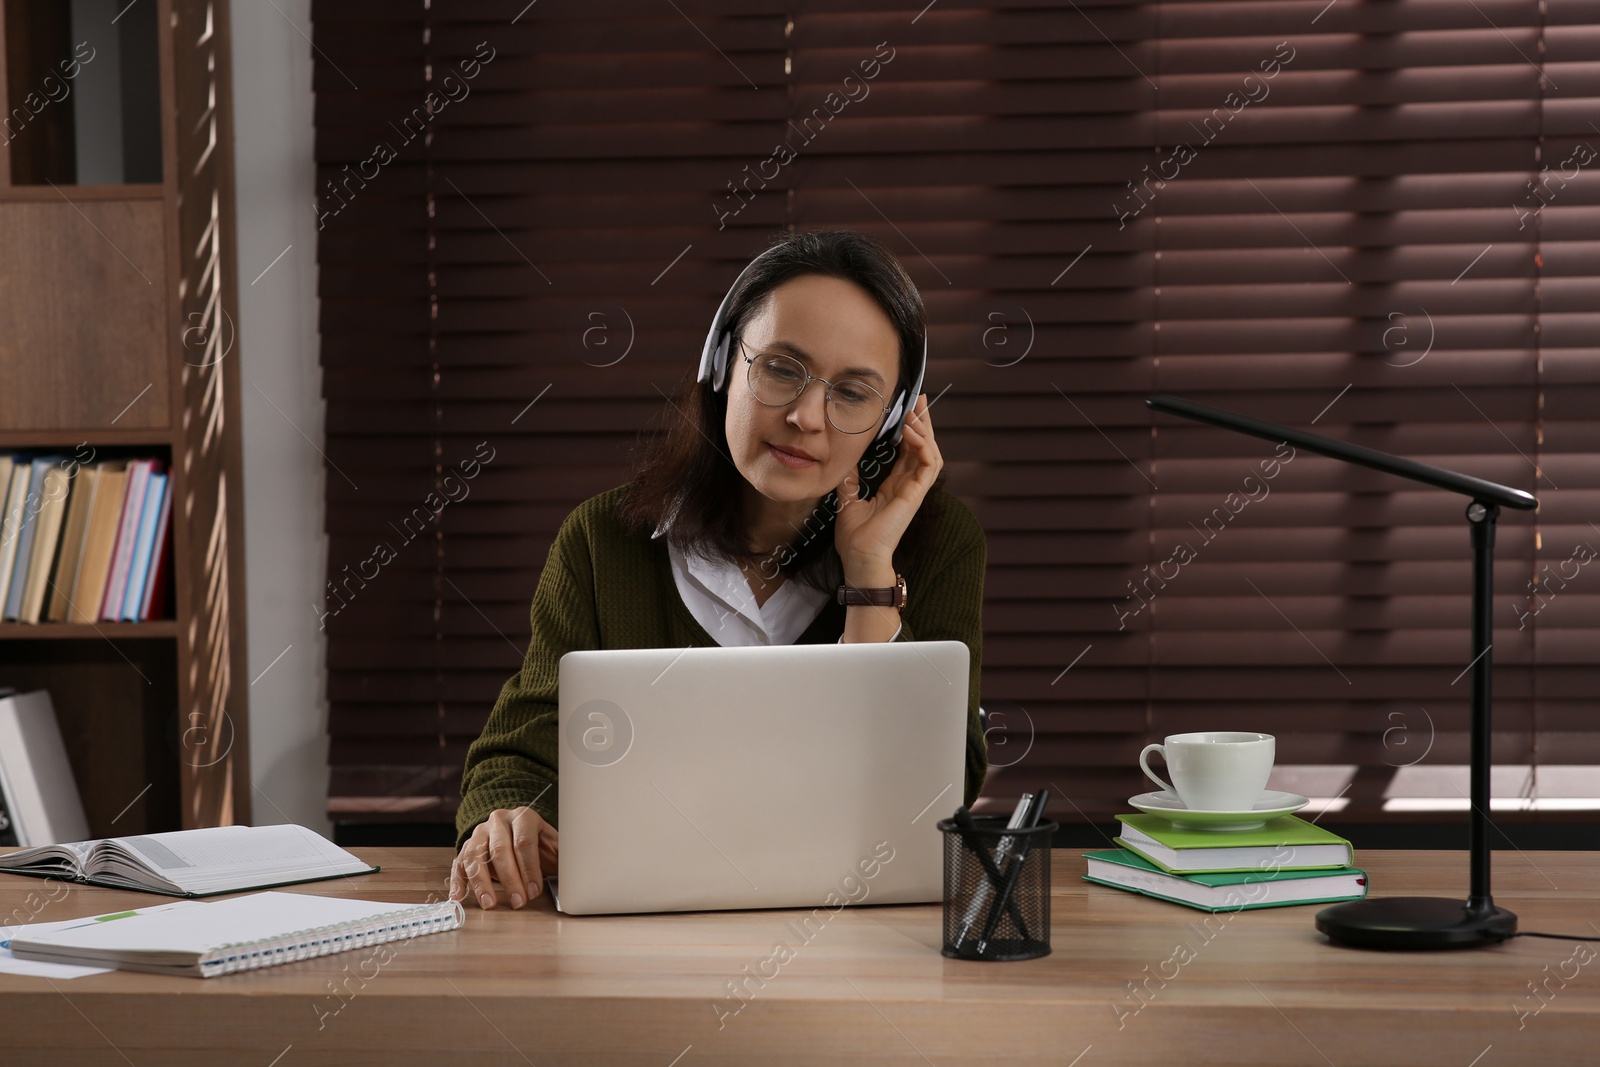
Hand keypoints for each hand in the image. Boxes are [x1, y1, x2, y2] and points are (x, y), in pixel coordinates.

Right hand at [449, 806, 558, 909]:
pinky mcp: (466, 846)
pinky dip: (458, 881)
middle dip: (510, 879)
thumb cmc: (539, 844)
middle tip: (518, 902)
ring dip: (481, 883)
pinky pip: (459, 864)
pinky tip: (458, 897)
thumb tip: (577, 875)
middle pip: (500, 849)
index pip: (524, 842)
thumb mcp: (554, 846)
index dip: (529, 869)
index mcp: (524, 817)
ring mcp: (480, 833)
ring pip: (475, 855)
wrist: (518, 830)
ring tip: (489, 904)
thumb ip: (562, 856)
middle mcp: (499, 820)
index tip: (535, 892)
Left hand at [834, 393, 941, 569]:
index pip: (907, 451)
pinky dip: (923, 445)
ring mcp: (914, 490)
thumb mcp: (847, 498)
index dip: (909, 430)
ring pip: (930, 452)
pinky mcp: (916, 494)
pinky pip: (928, 464)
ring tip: (917, 411)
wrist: (859, 558)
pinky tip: (911, 431)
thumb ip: (850, 478)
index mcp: (894, 486)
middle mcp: (907, 485)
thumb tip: (844, 459)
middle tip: (920, 399)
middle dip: (923, 422)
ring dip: (925, 430)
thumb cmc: (855, 537)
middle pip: (922, 447)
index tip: (906, 409)